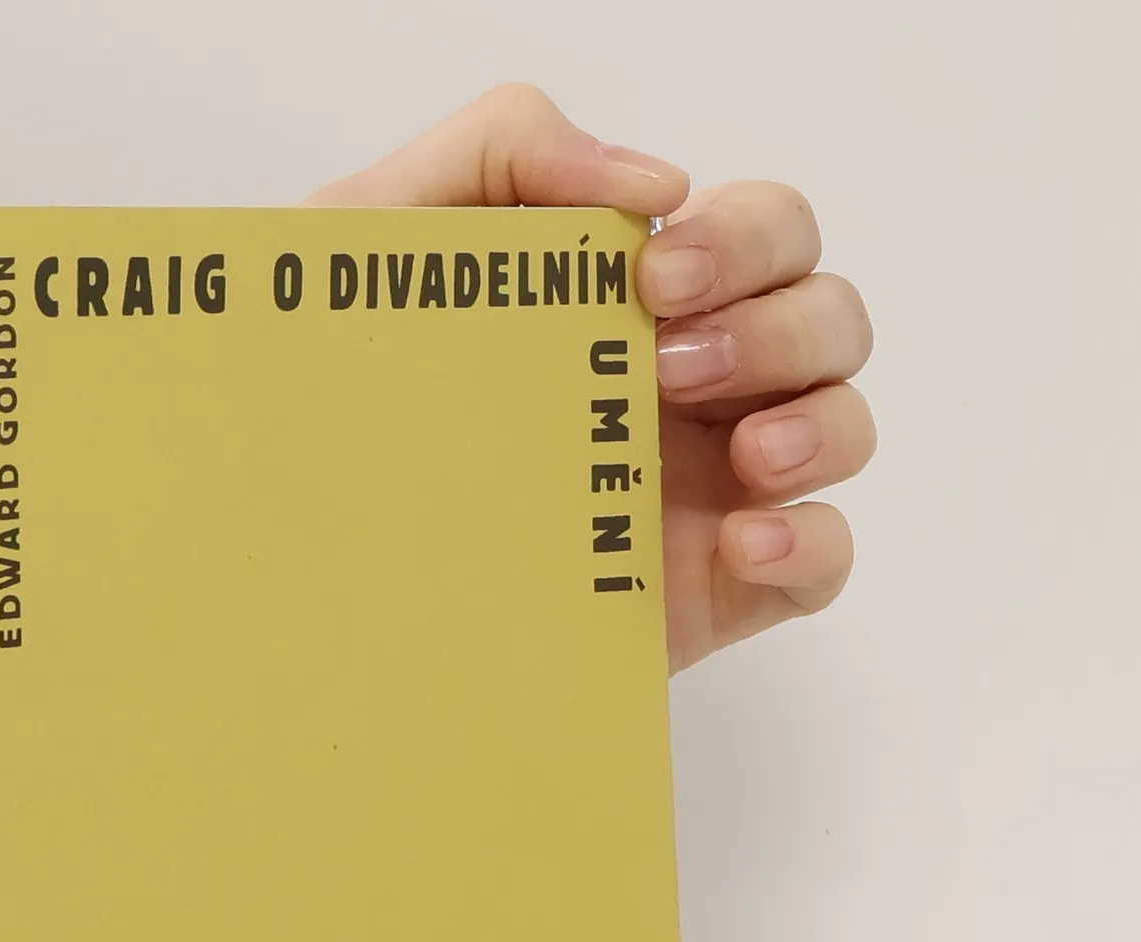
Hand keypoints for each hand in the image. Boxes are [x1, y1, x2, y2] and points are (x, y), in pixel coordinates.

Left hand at [304, 84, 874, 672]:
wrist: (297, 552)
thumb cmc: (333, 392)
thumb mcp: (380, 236)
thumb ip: (501, 150)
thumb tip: (655, 181)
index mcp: (633, 301)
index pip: (760, 233)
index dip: (743, 239)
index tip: (656, 278)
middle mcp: (685, 388)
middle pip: (822, 318)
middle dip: (778, 324)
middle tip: (669, 364)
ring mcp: (702, 491)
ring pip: (842, 425)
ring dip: (821, 423)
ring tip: (747, 456)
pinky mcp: (704, 592)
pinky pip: (819, 562)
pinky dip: (814, 543)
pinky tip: (749, 540)